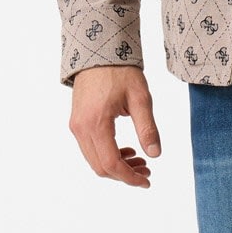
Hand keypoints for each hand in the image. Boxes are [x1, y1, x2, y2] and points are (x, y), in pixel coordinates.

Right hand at [68, 65, 161, 187]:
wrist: (98, 52)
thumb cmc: (120, 71)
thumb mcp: (140, 99)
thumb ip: (147, 128)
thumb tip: (155, 154)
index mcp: (96, 123)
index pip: (111, 163)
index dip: (129, 177)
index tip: (146, 181)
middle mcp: (81, 128)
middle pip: (100, 167)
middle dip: (124, 174)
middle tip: (147, 170)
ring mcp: (76, 126)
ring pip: (94, 160)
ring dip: (116, 166)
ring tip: (140, 160)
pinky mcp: (77, 122)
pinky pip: (90, 149)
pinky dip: (107, 155)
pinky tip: (126, 150)